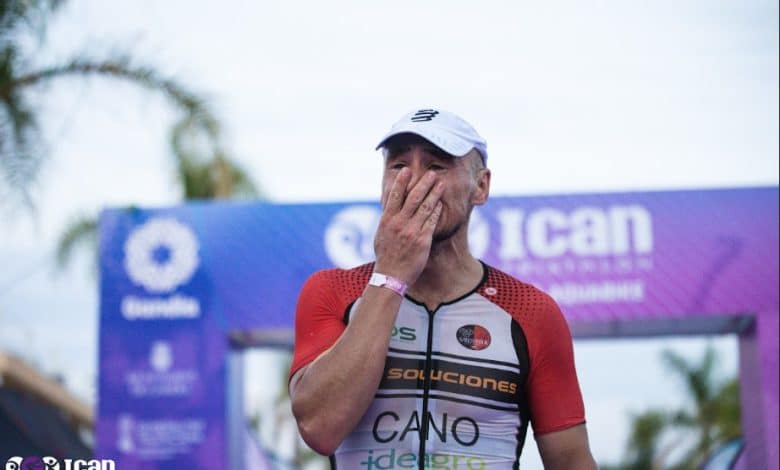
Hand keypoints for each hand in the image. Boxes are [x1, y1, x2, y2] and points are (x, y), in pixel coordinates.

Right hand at [373, 168, 443, 284]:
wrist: (391, 276)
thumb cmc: (386, 255)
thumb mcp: (381, 234)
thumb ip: (387, 219)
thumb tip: (389, 205)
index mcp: (387, 220)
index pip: (395, 196)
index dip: (401, 181)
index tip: (407, 170)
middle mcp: (399, 224)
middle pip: (414, 198)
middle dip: (424, 183)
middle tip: (431, 173)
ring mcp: (412, 231)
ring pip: (426, 207)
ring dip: (434, 193)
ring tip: (441, 184)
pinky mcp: (423, 240)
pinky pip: (432, 221)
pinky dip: (437, 211)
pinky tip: (440, 203)